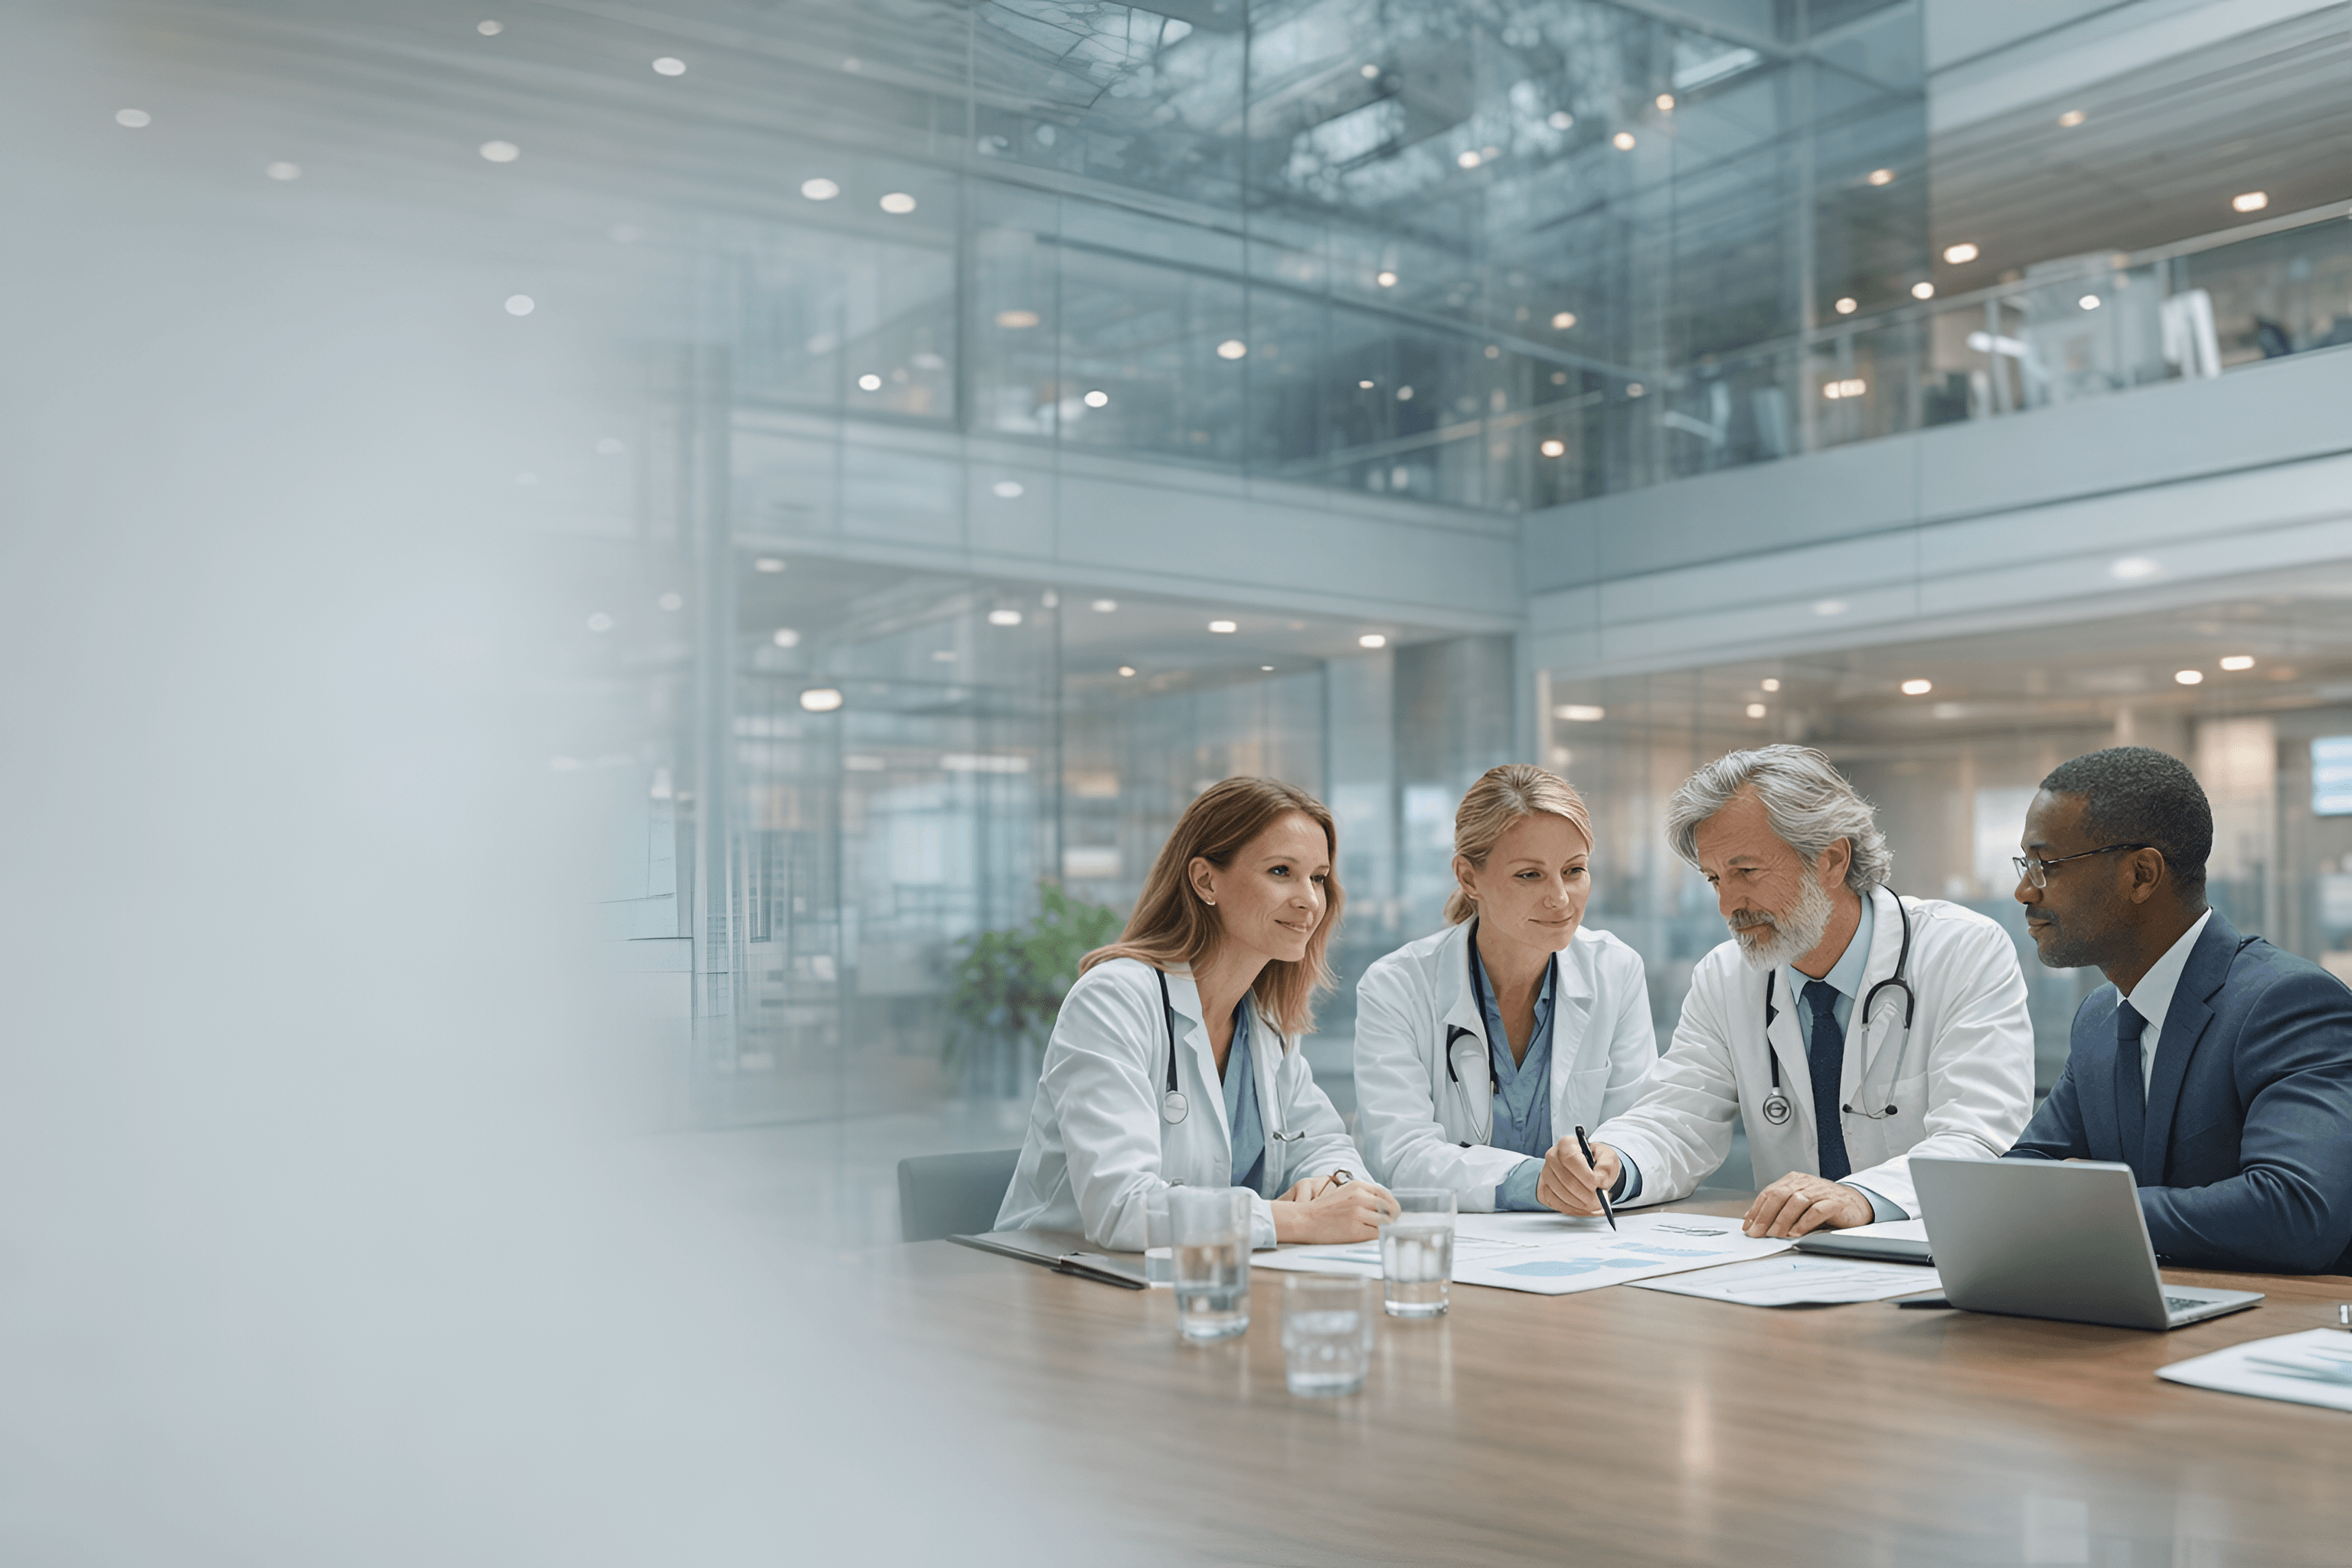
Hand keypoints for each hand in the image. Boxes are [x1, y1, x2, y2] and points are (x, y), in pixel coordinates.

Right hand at [1272, 1176, 1397, 1243]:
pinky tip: (1370, 1236)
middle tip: (1389, 1225)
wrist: (1304, 1219)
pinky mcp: (1355, 1230)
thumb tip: (1383, 1205)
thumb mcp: (1344, 1194)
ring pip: (1386, 1222)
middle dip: (1392, 1218)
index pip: (1385, 1194)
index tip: (1392, 1213)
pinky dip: (1378, 1237)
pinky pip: (1377, 1234)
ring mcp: (1357, 1213)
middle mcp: (1359, 1197)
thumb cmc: (1323, 1210)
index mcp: (1357, 1186)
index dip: (1392, 1205)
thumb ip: (1362, 1196)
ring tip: (1377, 1231)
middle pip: (1390, 1208)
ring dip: (1385, 1229)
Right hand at [1537, 1137, 1620, 1216]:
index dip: (1583, 1174)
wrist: (1590, 1171)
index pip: (1570, 1158)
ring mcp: (1546, 1173)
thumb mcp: (1608, 1158)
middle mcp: (1552, 1157)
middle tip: (1599, 1200)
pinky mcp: (1545, 1189)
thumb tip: (1599, 1180)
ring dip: (1580, 1203)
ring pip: (1560, 1193)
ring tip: (1594, 1205)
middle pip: (1565, 1179)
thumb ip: (1606, 1167)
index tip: (1596, 1184)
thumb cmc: (1597, 1162)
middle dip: (1585, 1193)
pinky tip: (1584, 1208)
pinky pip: (1556, 1203)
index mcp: (1567, 1144)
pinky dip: (1573, 1209)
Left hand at [1742, 1174, 1874, 1236]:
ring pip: (1796, 1202)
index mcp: (1794, 1180)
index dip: (1757, 1210)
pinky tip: (1796, 1233)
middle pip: (1780, 1196)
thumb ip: (1777, 1209)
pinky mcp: (1836, 1202)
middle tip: (1757, 1233)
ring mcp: (1822, 1190)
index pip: (1769, 1193)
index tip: (1748, 1227)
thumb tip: (1751, 1219)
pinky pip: (1817, 1210)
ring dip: (1783, 1220)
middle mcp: (1806, 1182)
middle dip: (1765, 1216)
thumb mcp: (1798, 1205)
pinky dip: (1804, 1222)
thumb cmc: (1824, 1205)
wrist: (1857, 1204)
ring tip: (1775, 1235)